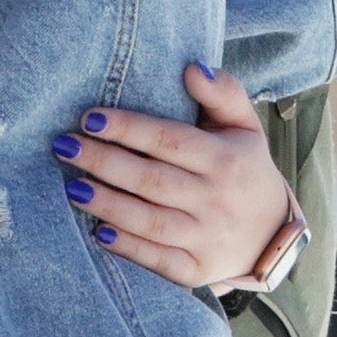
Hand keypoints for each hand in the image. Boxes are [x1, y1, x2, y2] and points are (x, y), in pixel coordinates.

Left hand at [55, 63, 296, 288]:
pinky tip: (99, 232)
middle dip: (104, 162)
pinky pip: (159, 260)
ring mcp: (206, 238)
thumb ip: (222, 92)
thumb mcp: (244, 125)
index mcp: (225, 160)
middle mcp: (215, 200)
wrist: (272, 235)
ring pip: (150, 222)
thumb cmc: (245, 169)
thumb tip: (192, 67)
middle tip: (64, 146)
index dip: (127, 128)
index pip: (168, 140)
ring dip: (108, 205)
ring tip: (72, 187)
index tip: (89, 118)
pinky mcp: (196, 270)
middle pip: (151, 180)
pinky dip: (128, 248)